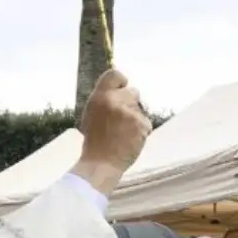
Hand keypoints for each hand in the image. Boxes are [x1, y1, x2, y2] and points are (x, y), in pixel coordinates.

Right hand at [73, 69, 152, 195]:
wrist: (101, 163)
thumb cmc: (95, 141)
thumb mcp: (92, 114)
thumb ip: (105, 100)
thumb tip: (119, 90)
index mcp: (99, 96)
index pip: (115, 74)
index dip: (121, 81)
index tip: (122, 89)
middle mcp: (115, 100)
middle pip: (133, 92)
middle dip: (131, 104)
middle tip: (122, 120)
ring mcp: (130, 112)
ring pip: (140, 109)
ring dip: (136, 119)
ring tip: (124, 133)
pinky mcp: (141, 124)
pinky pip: (146, 123)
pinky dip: (141, 131)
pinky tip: (130, 140)